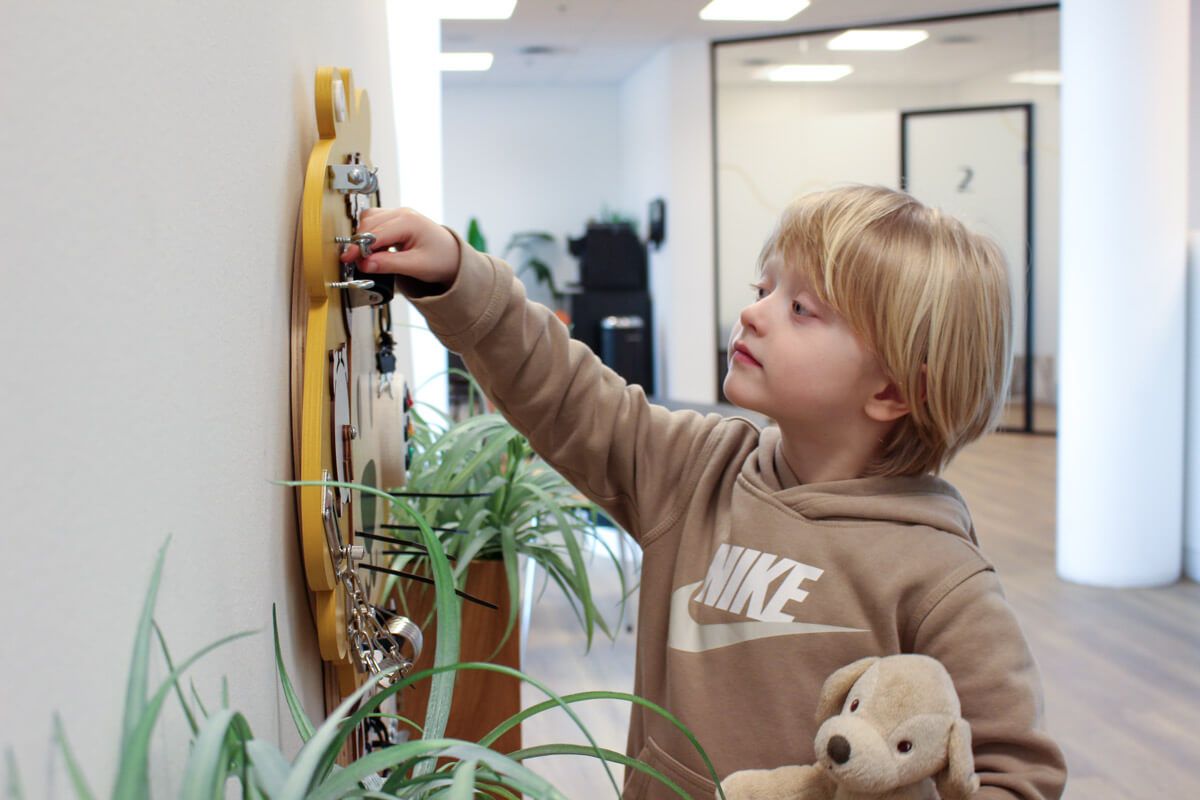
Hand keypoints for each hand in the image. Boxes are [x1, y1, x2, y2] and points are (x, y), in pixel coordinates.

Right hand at [339, 207, 460, 285]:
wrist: (455, 257)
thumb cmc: (443, 259)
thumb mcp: (416, 266)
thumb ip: (389, 264)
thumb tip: (365, 264)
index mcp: (409, 221)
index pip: (375, 233)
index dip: (359, 247)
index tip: (348, 259)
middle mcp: (402, 213)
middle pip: (368, 223)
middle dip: (360, 243)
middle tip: (358, 263)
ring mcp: (399, 215)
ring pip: (369, 220)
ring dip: (363, 237)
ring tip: (369, 257)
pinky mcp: (396, 221)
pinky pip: (375, 223)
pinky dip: (370, 235)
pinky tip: (375, 250)